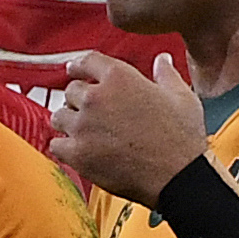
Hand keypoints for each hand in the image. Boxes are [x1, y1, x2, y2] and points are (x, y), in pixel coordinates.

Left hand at [45, 47, 211, 202]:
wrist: (178, 177)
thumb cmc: (182, 138)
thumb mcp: (182, 97)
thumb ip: (166, 74)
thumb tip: (161, 60)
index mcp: (119, 77)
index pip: (88, 61)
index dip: (79, 66)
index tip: (74, 70)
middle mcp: (96, 97)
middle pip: (71, 90)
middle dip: (79, 99)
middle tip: (89, 111)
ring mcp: (84, 126)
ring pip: (60, 116)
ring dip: (68, 121)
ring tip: (81, 130)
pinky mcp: (78, 154)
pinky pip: (56, 145)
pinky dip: (64, 147)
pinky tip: (75, 150)